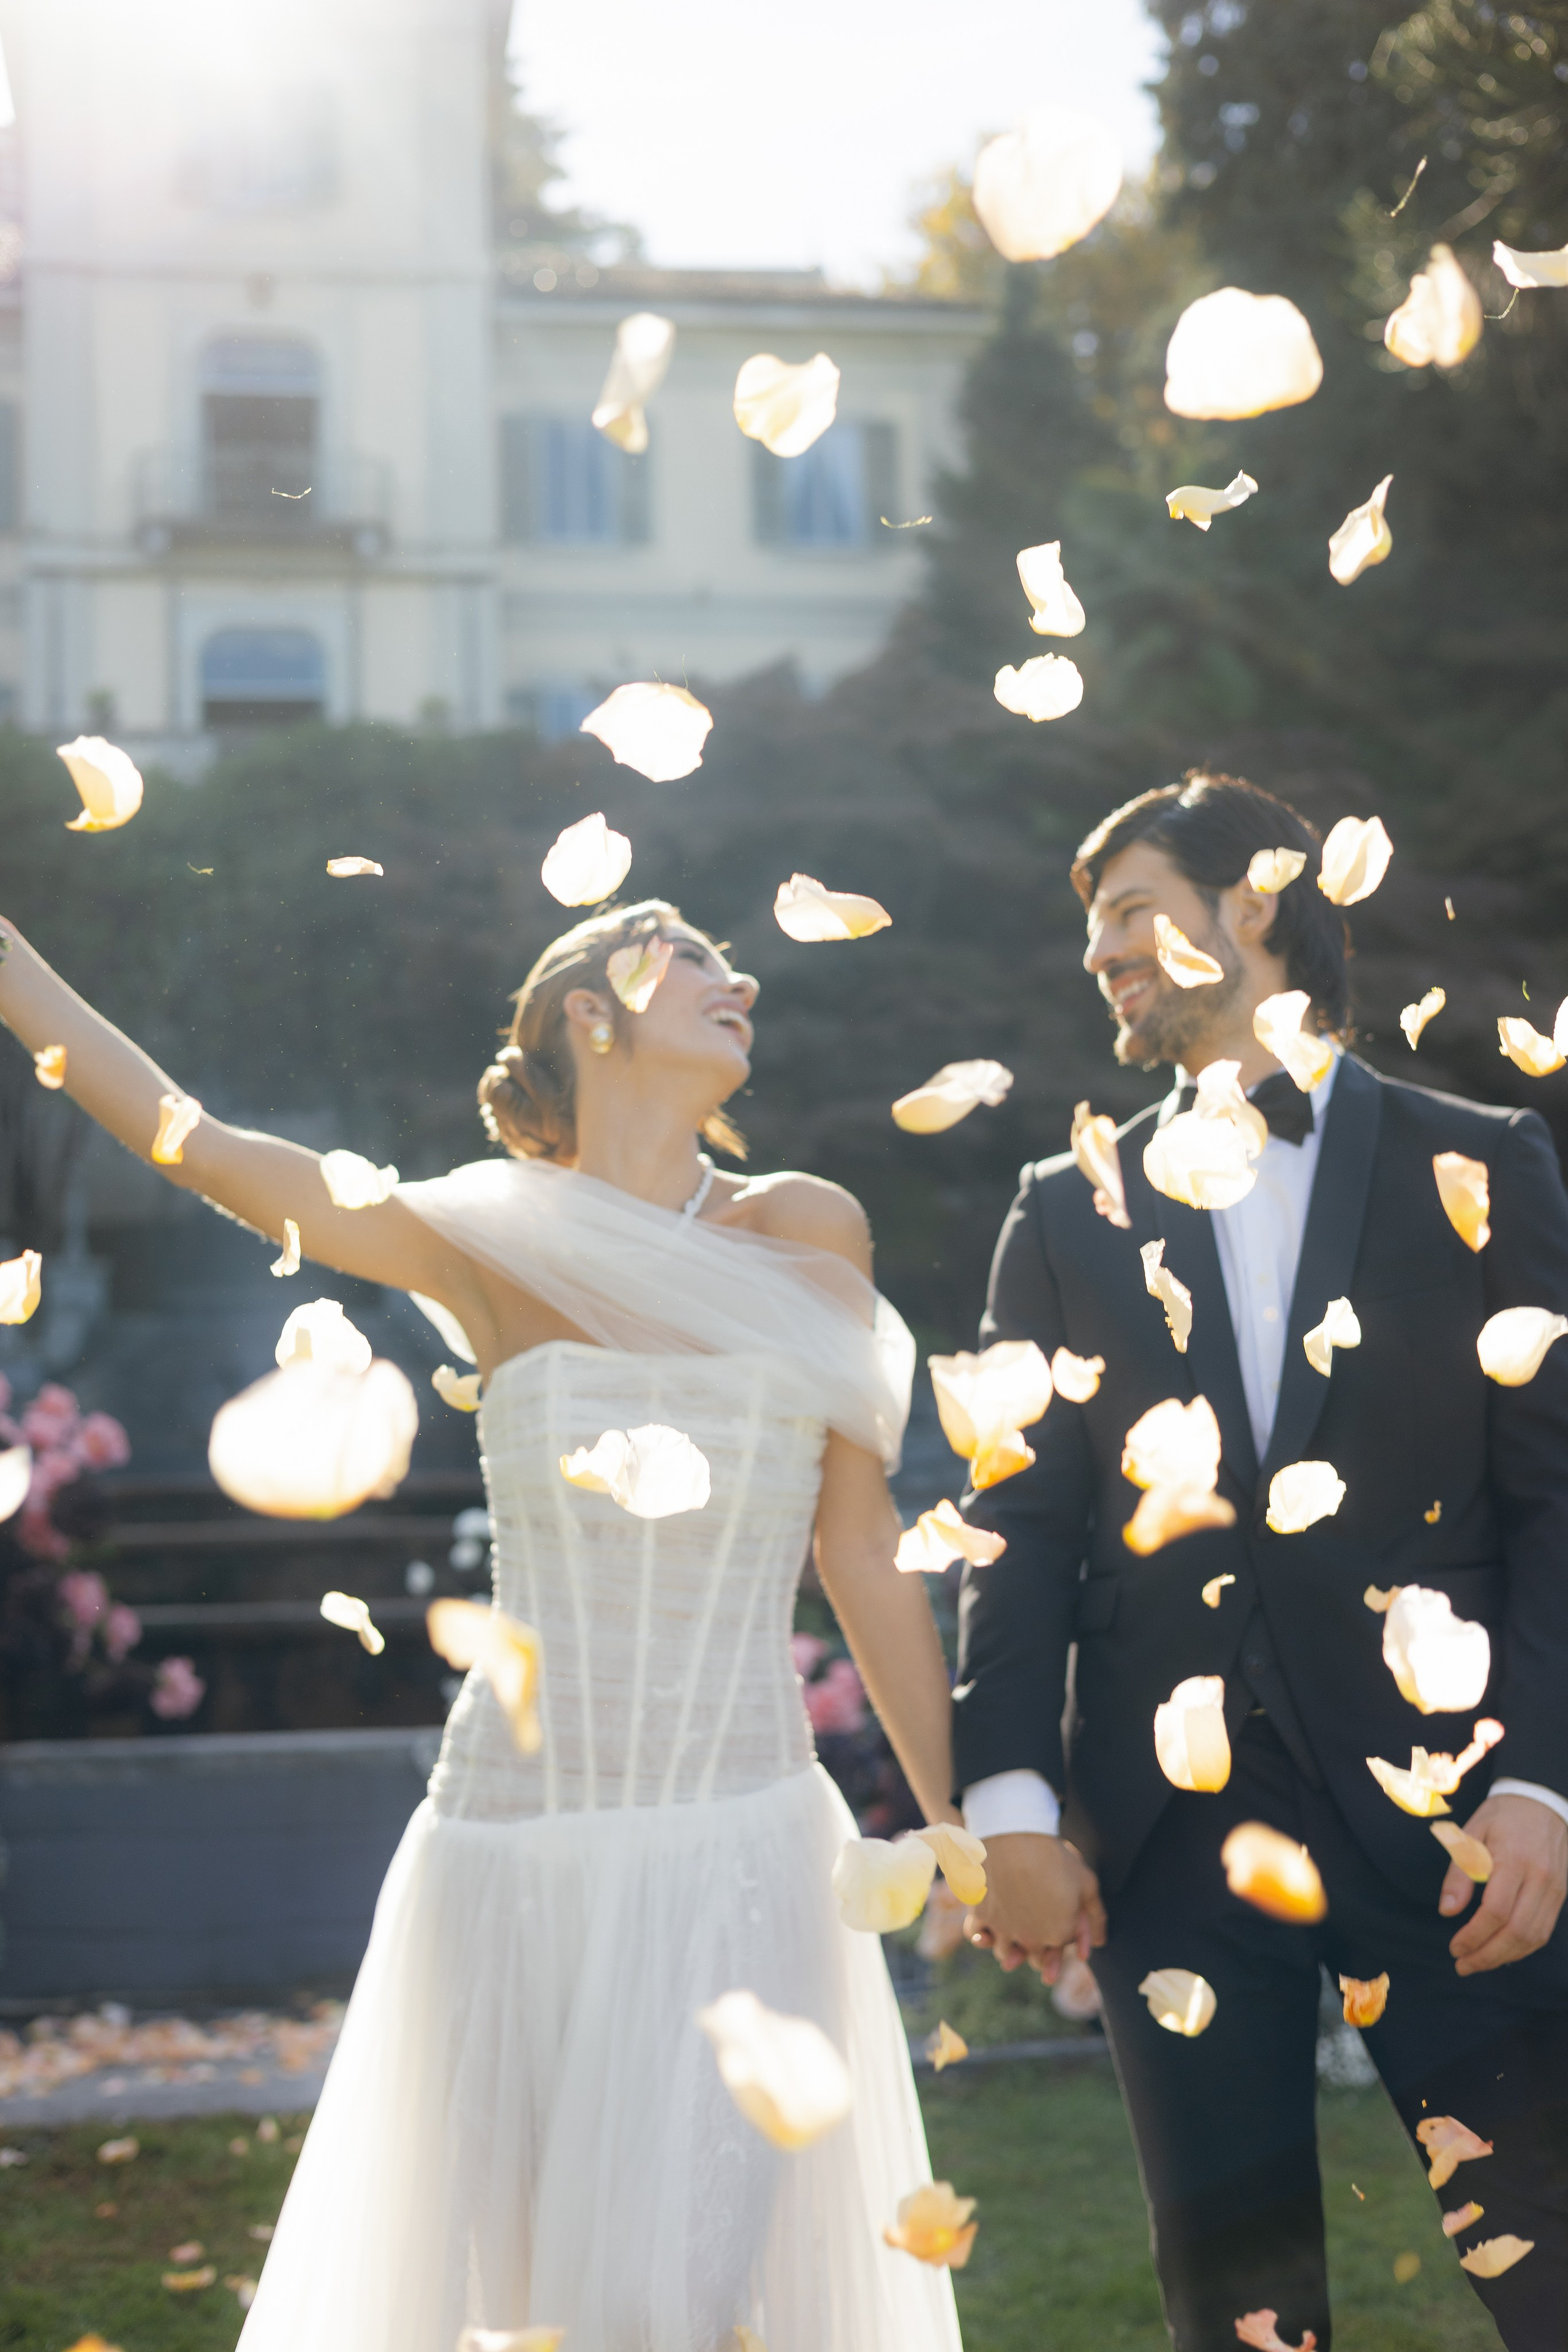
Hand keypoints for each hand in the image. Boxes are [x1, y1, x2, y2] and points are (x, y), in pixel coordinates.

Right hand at [964, 1832, 1105, 1981]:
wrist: (1014, 1833)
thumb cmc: (1054, 1856)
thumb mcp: (1086, 1882)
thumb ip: (1096, 1916)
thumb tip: (1101, 1942)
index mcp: (1058, 1934)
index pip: (1058, 1951)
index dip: (1058, 1938)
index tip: (1055, 1924)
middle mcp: (1030, 1939)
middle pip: (1032, 1958)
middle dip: (1036, 1950)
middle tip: (1033, 1929)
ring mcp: (1003, 1930)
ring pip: (1004, 1952)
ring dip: (1008, 1946)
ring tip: (1011, 1926)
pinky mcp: (980, 1916)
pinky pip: (976, 1935)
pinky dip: (980, 1934)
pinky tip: (987, 1923)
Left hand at [1442, 1793, 1567, 1974]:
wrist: (1543, 1802)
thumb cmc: (1502, 1816)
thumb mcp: (1472, 1832)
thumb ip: (1459, 1872)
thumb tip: (1447, 1911)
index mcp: (1514, 1859)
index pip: (1496, 1910)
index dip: (1474, 1935)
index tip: (1454, 1947)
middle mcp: (1540, 1878)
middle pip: (1518, 1931)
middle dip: (1488, 1955)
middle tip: (1463, 1965)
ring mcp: (1555, 1889)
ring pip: (1534, 1937)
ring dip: (1505, 1956)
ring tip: (1479, 1962)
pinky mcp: (1561, 1895)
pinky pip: (1544, 1930)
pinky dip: (1522, 1947)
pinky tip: (1502, 1951)